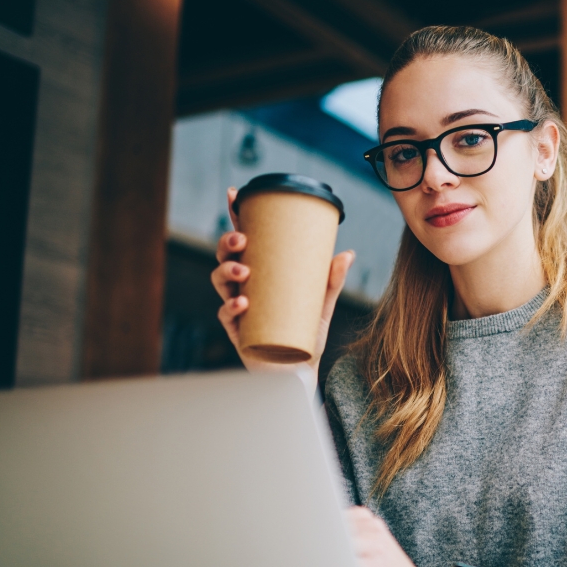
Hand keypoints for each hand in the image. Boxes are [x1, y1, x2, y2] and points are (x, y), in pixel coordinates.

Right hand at [210, 186, 354, 383]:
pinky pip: (226, 315)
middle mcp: (243, 287)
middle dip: (227, 244)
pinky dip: (232, 307)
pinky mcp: (236, 331)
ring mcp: (236, 308)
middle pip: (224, 256)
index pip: (243, 240)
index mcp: (259, 273)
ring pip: (219, 282)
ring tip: (243, 272)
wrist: (301, 371)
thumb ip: (332, 280)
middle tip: (241, 240)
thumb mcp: (321, 303)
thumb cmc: (306, 334)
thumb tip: (348, 252)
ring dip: (226, 271)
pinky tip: (242, 303)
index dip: (235, 216)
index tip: (234, 194)